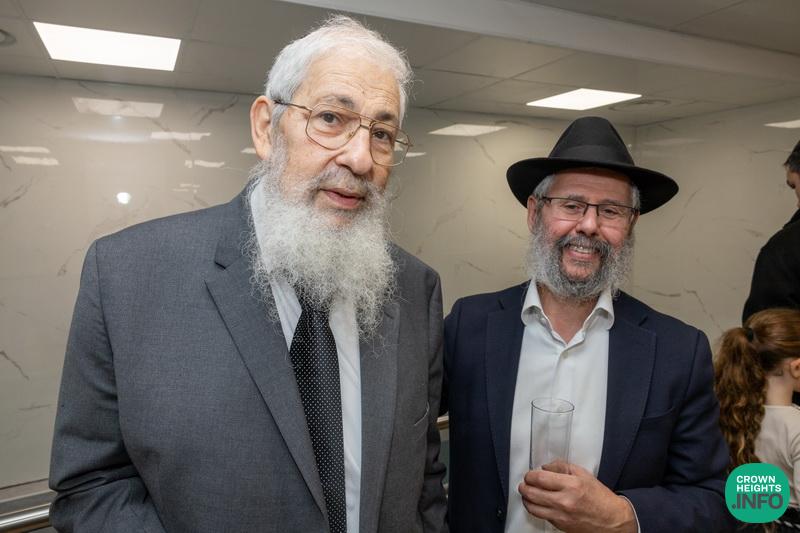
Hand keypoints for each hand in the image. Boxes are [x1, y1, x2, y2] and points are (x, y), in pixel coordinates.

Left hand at [518, 462, 635, 532]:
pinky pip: (541, 516)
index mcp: (571, 485)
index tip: (529, 475)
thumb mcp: (583, 474)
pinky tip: (539, 503)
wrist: (612, 520)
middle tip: (524, 483)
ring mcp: (561, 515)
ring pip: (532, 507)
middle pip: (531, 493)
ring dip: (526, 499)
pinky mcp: (560, 525)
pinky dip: (537, 508)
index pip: (539, 478)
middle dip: (524, 487)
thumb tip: (545, 467)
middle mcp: (564, 501)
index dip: (530, 475)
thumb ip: (561, 466)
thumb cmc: (599, 497)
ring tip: (527, 494)